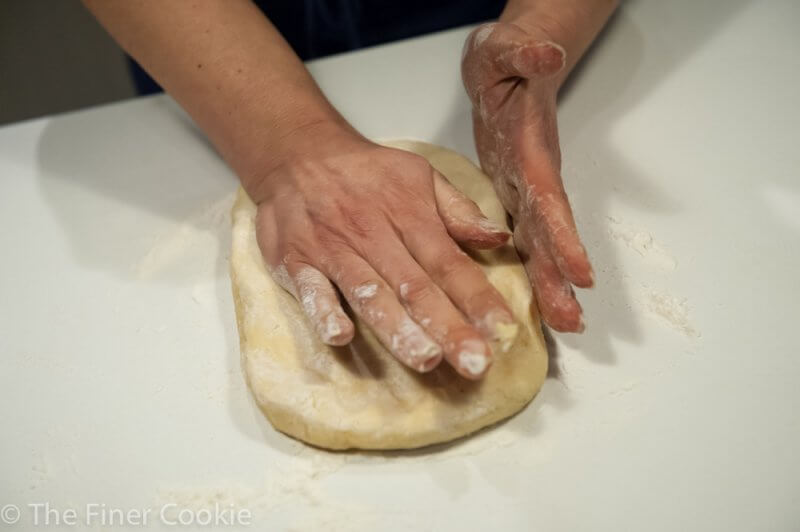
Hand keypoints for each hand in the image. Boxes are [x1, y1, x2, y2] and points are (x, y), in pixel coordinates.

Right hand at [246, 122, 516, 378]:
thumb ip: (458, 210)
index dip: (478, 299)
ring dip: (397, 329)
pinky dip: (324, 311)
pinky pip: (311, 289)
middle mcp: (375, 236)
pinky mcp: (297, 261)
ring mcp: (334, 250)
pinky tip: (341, 337)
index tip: (503, 332)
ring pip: (370, 294)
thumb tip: (498, 238)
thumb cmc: (366, 172)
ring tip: (425, 360)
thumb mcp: (419, 175)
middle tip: (475, 365)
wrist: (297, 152)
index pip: (450, 264)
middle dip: (448, 328)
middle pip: (417, 288)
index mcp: (410, 217)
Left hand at [461, 22, 593, 332]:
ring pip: (539, 242)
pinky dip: (530, 266)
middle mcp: (534, 178)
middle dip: (561, 277)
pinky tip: (534, 297)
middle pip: (550, 233)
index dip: (564, 236)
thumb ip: (527, 56)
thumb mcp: (509, 52)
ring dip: (549, 283)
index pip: (551, 199)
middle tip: (573, 320)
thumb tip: (546, 53)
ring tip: (564, 323)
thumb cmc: (509, 62)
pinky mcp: (512, 193)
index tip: (580, 273)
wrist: (508, 67)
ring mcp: (525, 188)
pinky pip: (522, 235)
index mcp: (533, 153)